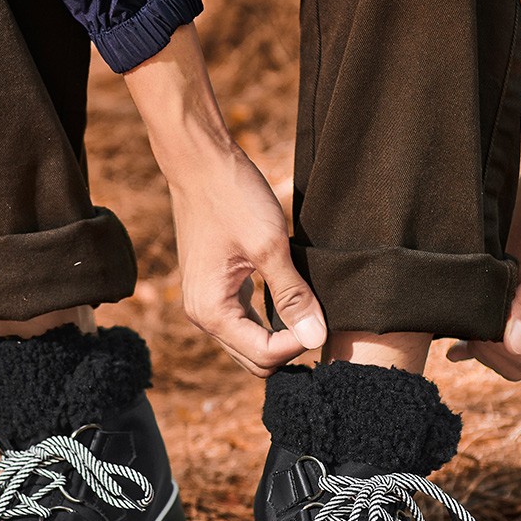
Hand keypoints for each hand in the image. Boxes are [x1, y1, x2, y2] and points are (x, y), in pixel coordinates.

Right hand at [123, 23, 326, 375]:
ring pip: (249, 343)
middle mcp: (202, 315)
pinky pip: (243, 322)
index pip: (263, 356)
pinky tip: (290, 300)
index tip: (321, 315)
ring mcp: (205, 303)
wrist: (199, 161)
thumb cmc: (231, 197)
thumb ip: (292, 296)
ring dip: (280, 337)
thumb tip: (316, 338)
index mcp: (211, 311)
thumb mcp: (270, 246)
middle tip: (319, 316)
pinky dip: (268, 321)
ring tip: (309, 311)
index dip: (299, 344)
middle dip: (289, 348)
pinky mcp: (213, 289)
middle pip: (254, 360)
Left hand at [447, 110, 520, 380]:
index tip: (484, 328)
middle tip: (468, 325)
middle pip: (516, 358)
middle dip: (490, 350)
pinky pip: (491, 319)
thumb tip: (514, 343)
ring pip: (500, 343)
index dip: (504, 350)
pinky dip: (473, 330)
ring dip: (477, 341)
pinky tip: (453, 339)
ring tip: (456, 327)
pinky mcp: (510, 284)